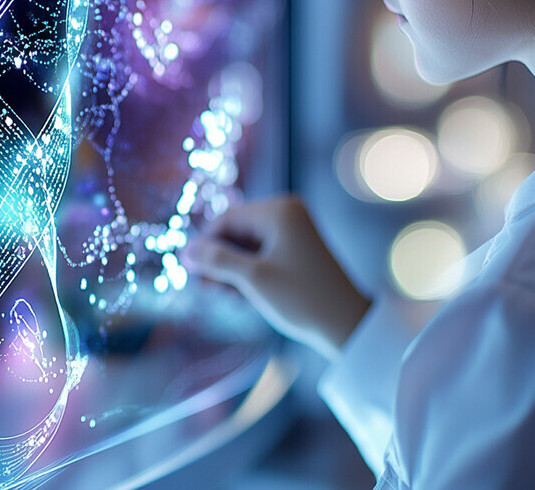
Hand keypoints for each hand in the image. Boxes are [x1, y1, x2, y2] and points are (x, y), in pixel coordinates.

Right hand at [183, 195, 370, 360]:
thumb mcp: (253, 279)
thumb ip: (217, 261)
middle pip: (237, 230)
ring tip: (222, 296)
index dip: (206, 243)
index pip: (227, 218)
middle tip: (204, 289)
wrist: (347, 323)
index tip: (190, 271)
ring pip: (248, 244)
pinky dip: (249, 271)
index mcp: (278, 211)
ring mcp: (294, 230)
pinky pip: (263, 252)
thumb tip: (186, 250)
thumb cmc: (301, 298)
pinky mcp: (298, 248)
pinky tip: (240, 296)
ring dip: (232, 268)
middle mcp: (287, 212)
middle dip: (219, 259)